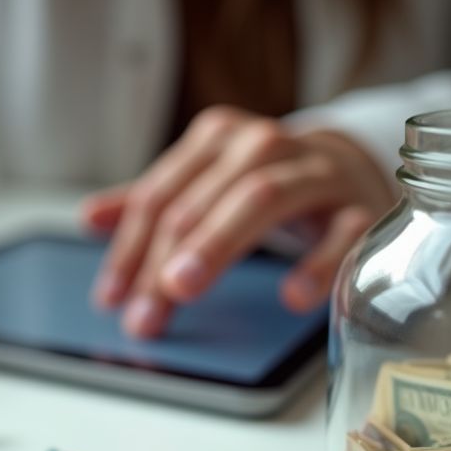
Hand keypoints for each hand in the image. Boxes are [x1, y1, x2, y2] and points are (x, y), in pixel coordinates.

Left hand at [82, 106, 394, 337]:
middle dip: (165, 256)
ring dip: (218, 245)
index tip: (111, 299)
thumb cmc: (269, 181)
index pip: (162, 195)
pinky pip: (343, 234)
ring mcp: (317, 173)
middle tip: (144, 310)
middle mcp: (265, 146)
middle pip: (204, 200)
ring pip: (263, 199)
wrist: (353, 165)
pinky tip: (292, 296)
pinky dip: (317, 263)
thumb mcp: (208, 184)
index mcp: (219, 140)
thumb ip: (155, 203)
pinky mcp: (361, 207)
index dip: (130, 248)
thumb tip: (90, 219)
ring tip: (182, 287)